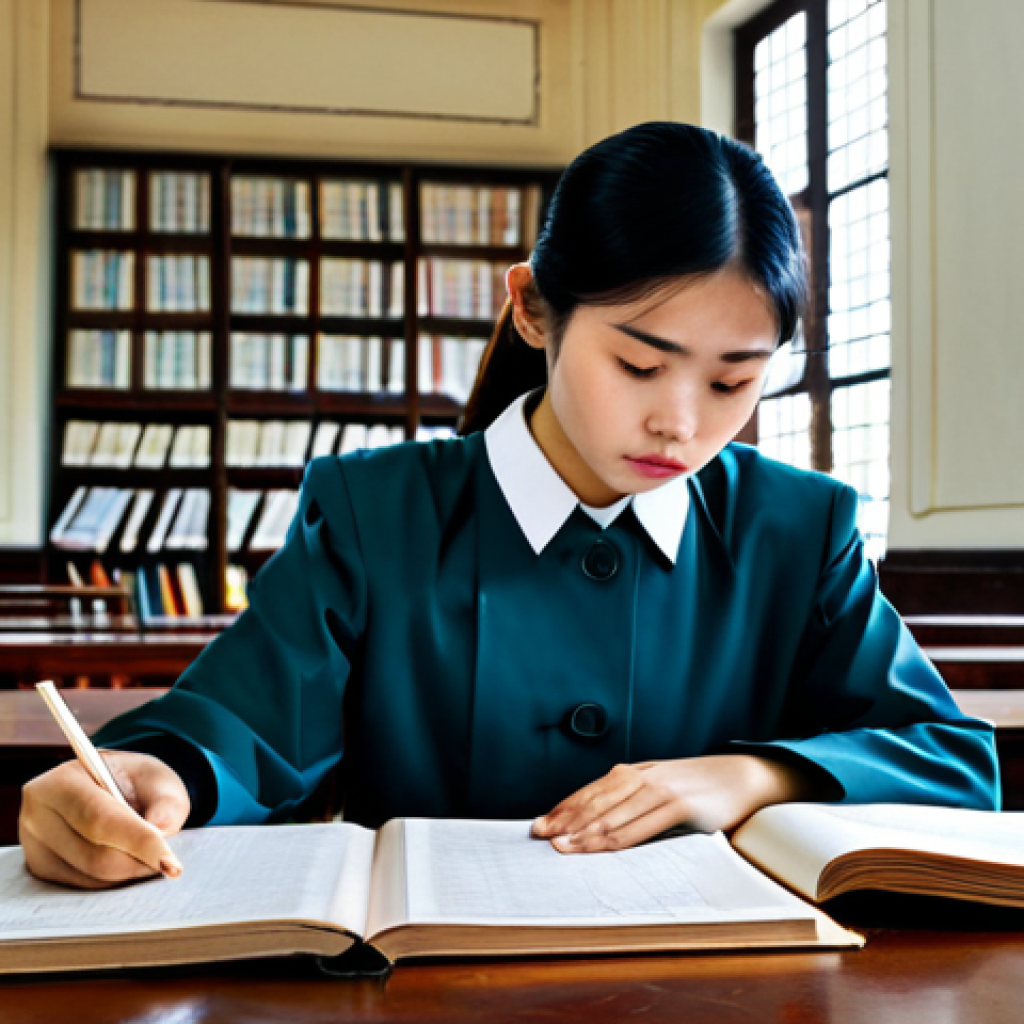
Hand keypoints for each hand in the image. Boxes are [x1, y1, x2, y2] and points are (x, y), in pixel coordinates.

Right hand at [19, 751, 187, 888]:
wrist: (104, 786)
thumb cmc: (131, 780)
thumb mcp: (155, 778)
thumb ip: (165, 801)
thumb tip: (162, 828)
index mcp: (60, 782)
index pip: (101, 819)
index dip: (139, 842)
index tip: (172, 864)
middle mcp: (37, 816)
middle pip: (95, 855)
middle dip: (139, 862)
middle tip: (170, 861)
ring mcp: (34, 847)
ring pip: (91, 876)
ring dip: (129, 872)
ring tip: (150, 855)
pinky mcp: (42, 870)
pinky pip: (84, 886)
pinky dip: (115, 879)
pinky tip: (128, 860)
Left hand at [531, 754, 818, 853]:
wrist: (739, 776)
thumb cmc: (695, 787)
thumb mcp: (658, 787)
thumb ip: (630, 801)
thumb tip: (595, 825)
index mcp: (633, 772)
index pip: (589, 792)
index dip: (562, 809)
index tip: (540, 824)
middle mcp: (642, 777)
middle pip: (595, 802)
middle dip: (565, 820)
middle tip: (540, 836)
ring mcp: (661, 790)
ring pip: (614, 814)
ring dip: (586, 832)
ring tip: (563, 847)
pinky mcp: (681, 806)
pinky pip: (643, 825)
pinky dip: (619, 837)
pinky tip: (602, 847)